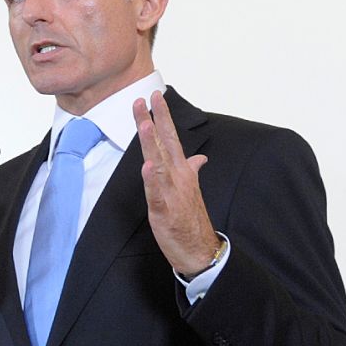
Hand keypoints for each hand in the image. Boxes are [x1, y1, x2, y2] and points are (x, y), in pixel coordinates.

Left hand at [134, 93, 219, 275]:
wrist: (199, 248)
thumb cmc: (190, 218)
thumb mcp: (190, 189)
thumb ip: (191, 169)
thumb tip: (199, 157)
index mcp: (181, 171)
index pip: (171, 137)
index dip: (163, 116)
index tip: (154, 96)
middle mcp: (178, 176)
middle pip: (164, 143)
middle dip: (155, 120)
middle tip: (146, 98)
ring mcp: (172, 192)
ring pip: (160, 163)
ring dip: (152, 144)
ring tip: (146, 124)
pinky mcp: (164, 210)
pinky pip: (157, 193)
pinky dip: (152, 180)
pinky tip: (147, 167)